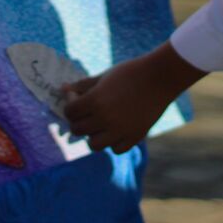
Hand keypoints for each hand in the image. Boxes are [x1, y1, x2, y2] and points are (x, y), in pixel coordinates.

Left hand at [62, 42, 204, 152]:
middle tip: (85, 114)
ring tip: (99, 125)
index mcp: (95, 100)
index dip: (70, 106)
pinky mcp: (134, 137)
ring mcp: (120, 130)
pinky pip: (115, 149)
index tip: (77, 101)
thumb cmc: (130, 73)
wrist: (160, 78)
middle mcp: (105, 118)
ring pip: (94, 145)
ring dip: (93, 136)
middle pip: (78, 129)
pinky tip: (116, 130)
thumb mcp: (104, 76)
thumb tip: (63, 89)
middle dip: (78, 121)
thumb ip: (83, 85)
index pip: (69, 112)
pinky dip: (113, 142)